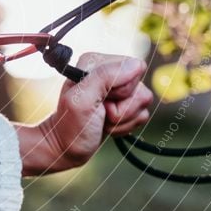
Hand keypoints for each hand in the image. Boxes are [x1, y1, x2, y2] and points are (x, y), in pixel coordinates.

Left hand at [18, 53, 152, 175]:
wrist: (67, 148)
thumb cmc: (71, 124)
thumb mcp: (82, 99)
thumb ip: (105, 76)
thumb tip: (135, 65)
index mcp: (97, 62)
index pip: (134, 66)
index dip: (123, 88)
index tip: (102, 98)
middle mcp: (110, 72)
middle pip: (140, 86)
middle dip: (122, 106)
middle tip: (100, 111)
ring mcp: (119, 90)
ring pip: (143, 101)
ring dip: (122, 118)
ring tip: (102, 119)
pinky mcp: (126, 106)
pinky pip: (142, 115)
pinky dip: (125, 126)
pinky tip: (107, 125)